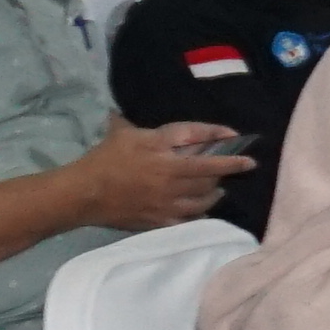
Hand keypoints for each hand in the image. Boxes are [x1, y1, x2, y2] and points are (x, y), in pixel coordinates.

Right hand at [71, 119, 252, 237]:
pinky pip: (189, 218)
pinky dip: (200, 213)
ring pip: (204, 196)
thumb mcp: (121, 133)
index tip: (236, 135)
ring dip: (217, 191)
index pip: (196, 136)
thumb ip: (134, 123)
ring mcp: (167, 199)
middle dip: (232, 167)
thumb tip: (127, 111)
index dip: (218, 134)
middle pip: (210, 170)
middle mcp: (169, 173)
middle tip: (246, 165)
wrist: (83, 194)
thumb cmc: (102, 160)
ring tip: (221, 189)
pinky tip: (204, 210)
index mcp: (160, 148)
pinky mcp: (161, 219)